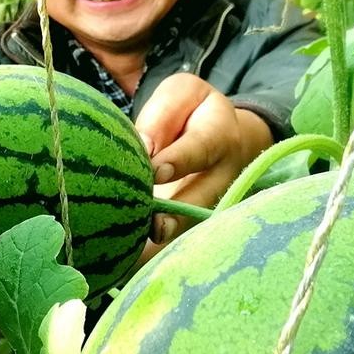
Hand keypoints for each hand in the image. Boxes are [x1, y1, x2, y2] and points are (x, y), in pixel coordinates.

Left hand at [133, 74, 271, 257]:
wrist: (222, 131)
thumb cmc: (194, 111)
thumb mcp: (182, 95)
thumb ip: (162, 116)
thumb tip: (142, 150)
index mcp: (220, 135)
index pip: (200, 147)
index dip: (180, 160)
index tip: (157, 171)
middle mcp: (221, 174)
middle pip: (202, 198)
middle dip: (178, 214)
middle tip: (155, 226)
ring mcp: (211, 202)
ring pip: (193, 225)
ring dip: (168, 237)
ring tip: (142, 250)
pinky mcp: (196, 219)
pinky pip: (180, 238)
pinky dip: (156, 252)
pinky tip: (130, 258)